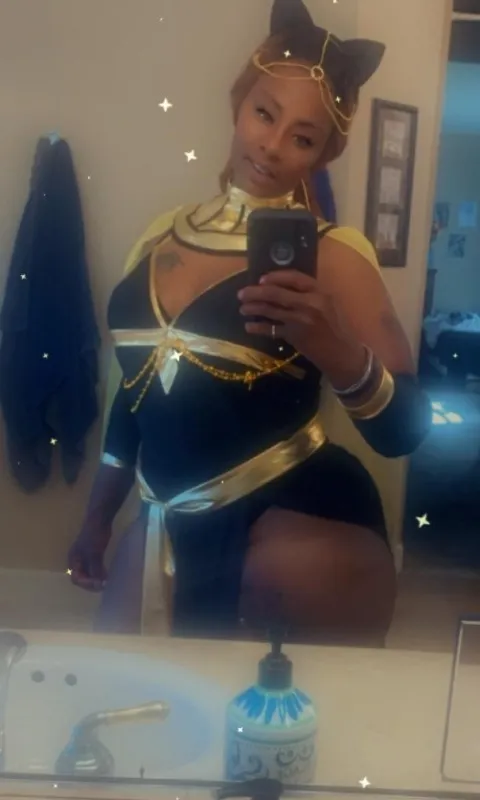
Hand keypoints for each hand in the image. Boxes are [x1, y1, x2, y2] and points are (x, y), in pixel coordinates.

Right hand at [67, 531, 108, 592]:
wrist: (100, 519)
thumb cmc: (94, 535)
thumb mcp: (94, 553)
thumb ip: (95, 568)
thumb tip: (99, 584)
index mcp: (73, 560)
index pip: (76, 578)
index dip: (87, 584)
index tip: (99, 585)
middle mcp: (76, 560)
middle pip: (81, 577)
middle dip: (91, 583)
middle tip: (103, 586)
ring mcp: (84, 556)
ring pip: (88, 573)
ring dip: (96, 579)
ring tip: (106, 582)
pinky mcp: (92, 553)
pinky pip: (94, 567)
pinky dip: (99, 573)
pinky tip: (106, 575)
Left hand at [238, 270, 364, 380]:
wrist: (341, 352)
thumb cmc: (335, 326)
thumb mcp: (327, 303)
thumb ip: (308, 294)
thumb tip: (280, 286)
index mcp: (319, 292)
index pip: (293, 278)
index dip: (275, 276)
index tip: (261, 278)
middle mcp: (309, 304)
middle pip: (276, 293)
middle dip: (255, 292)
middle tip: (242, 294)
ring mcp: (300, 320)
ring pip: (270, 310)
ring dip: (253, 308)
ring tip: (242, 308)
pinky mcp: (294, 336)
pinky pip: (271, 330)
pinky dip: (258, 328)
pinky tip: (249, 327)